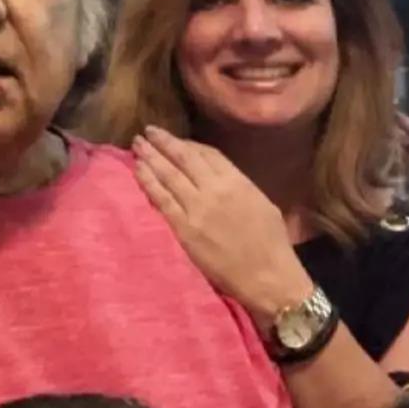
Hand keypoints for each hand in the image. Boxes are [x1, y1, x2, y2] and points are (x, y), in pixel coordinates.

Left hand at [132, 125, 311, 325]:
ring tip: (137, 145)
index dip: (188, 144)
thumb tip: (218, 179)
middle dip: (163, 142)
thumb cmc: (271, 243)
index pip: (207, 154)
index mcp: (237, 181)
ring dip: (150, 157)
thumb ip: (239, 186)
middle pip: (183, 158)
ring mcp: (196, 208)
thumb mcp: (262, 203)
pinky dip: (148, 182)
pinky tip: (138, 171)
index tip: (176, 140)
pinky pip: (161, 199)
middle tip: (148, 131)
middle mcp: (214, 189)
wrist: (267, 276)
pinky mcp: (184, 228)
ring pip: (168, 175)